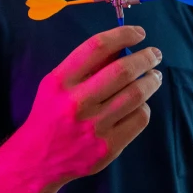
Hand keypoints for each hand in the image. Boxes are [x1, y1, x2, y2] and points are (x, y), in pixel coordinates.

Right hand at [18, 25, 162, 188]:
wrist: (38, 159)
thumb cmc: (50, 113)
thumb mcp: (56, 84)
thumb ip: (85, 66)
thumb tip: (123, 46)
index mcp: (61, 81)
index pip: (97, 47)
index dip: (123, 35)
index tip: (139, 33)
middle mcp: (77, 102)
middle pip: (123, 71)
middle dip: (146, 58)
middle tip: (155, 54)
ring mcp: (94, 127)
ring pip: (137, 94)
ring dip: (151, 81)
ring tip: (154, 76)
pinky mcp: (108, 147)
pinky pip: (139, 118)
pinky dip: (144, 106)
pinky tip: (140, 104)